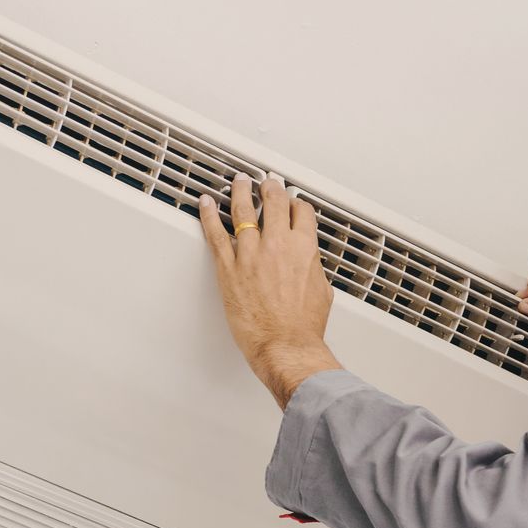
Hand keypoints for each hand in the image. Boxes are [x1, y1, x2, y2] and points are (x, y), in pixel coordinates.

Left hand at [199, 174, 339, 404]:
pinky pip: (215, 234)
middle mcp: (278, 245)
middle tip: (265, 183)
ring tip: (238, 181)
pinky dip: (208, 215)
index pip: (301, 211)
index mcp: (305, 248)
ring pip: (242, 210)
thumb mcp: (322, 291)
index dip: (296, 203)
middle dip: (269, 187)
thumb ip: (312, 269)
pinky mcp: (229, 268)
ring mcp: (251, 254)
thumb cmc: (303, 327)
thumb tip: (309, 265)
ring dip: (240, 190)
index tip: (291, 202)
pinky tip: (205, 203)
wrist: (286, 346)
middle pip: (273, 201)